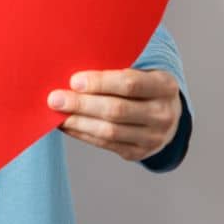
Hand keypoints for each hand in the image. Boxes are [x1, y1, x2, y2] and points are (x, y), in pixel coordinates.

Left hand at [48, 68, 179, 161]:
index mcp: (165, 86)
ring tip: (57, 114)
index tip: (74, 81)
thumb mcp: (144, 72)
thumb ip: (117, 70)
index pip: (130, 84)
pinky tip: (68, 125)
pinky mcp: (138, 153)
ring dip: (78, 122)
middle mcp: (163, 114)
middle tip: (55, 99)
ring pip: (109, 131)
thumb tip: (75, 76)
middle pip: (117, 110)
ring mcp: (153, 137)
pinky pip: (106, 144)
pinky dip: (83, 134)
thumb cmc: (146, 87)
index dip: (100, 83)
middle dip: (82, 104)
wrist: (168, 116)